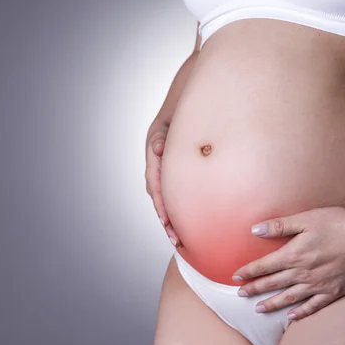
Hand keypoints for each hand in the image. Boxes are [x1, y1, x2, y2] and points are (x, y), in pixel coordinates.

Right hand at [145, 119, 181, 246]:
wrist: (188, 104)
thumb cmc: (179, 112)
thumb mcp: (167, 122)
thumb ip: (161, 137)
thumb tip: (158, 150)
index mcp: (154, 155)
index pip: (155, 184)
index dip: (161, 204)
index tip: (167, 222)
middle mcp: (157, 165)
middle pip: (159, 198)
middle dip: (167, 220)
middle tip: (177, 240)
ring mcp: (165, 169)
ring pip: (166, 197)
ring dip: (172, 217)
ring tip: (181, 238)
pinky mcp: (176, 171)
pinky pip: (176, 191)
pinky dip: (180, 207)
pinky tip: (190, 220)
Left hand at [231, 206, 344, 320]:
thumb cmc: (338, 223)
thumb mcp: (306, 219)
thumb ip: (279, 226)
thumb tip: (255, 230)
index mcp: (294, 254)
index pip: (264, 266)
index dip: (248, 272)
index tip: (235, 277)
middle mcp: (303, 272)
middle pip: (273, 283)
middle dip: (255, 289)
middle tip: (240, 294)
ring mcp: (318, 284)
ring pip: (289, 297)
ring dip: (272, 303)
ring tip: (259, 309)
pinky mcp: (333, 291)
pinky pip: (313, 306)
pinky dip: (301, 312)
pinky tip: (292, 316)